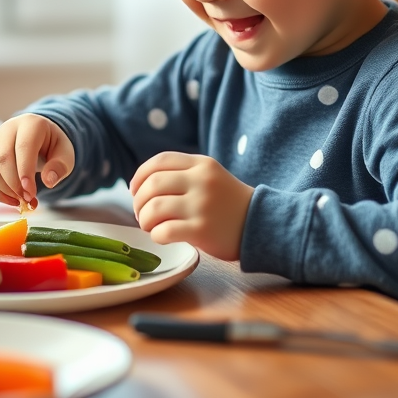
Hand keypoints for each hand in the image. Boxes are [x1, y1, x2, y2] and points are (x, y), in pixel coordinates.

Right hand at [0, 114, 74, 207]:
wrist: (39, 138)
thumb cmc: (52, 146)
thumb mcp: (65, 153)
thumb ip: (60, 166)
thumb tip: (48, 181)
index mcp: (31, 124)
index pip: (23, 147)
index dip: (25, 171)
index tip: (31, 192)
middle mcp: (8, 129)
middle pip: (3, 158)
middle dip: (14, 184)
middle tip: (28, 199)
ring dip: (5, 191)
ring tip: (22, 200)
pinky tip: (10, 200)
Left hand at [129, 152, 254, 260]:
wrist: (263, 225)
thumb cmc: (230, 204)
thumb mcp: (211, 177)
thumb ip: (183, 174)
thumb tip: (142, 184)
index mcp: (201, 165)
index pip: (159, 161)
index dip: (140, 175)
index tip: (135, 190)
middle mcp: (201, 181)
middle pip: (152, 185)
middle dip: (138, 201)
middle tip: (141, 213)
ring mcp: (201, 206)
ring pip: (154, 208)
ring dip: (144, 219)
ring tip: (150, 226)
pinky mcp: (202, 230)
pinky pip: (164, 231)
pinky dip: (156, 235)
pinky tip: (162, 236)